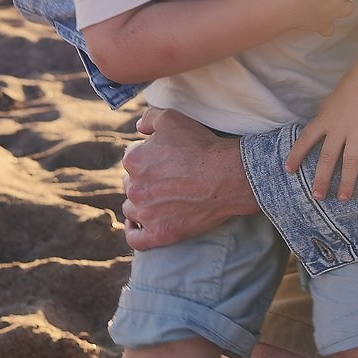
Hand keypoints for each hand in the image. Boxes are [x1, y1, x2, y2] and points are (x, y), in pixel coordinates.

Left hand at [121, 106, 258, 248]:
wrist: (227, 176)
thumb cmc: (201, 146)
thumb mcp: (172, 118)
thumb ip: (149, 118)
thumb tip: (139, 128)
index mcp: (133, 160)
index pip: (132, 160)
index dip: (149, 158)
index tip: (166, 160)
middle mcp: (134, 189)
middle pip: (131, 184)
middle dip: (145, 180)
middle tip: (168, 179)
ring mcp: (146, 214)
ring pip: (132, 209)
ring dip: (141, 204)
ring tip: (159, 200)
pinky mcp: (159, 233)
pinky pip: (135, 238)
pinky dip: (134, 232)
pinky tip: (139, 226)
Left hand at [285, 73, 357, 200]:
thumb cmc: (353, 85)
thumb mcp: (331, 100)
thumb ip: (325, 115)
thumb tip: (318, 124)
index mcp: (326, 119)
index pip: (306, 139)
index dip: (296, 155)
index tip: (289, 170)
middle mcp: (339, 128)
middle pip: (328, 158)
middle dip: (321, 178)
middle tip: (317, 196)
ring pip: (350, 161)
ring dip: (347, 182)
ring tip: (343, 197)